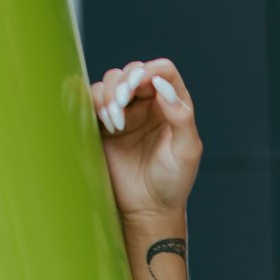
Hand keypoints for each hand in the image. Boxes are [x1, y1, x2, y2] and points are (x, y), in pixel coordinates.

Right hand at [89, 57, 202, 219]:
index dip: (152, 70)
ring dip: (109, 92)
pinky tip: (107, 123)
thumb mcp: (186, 151)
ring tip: (115, 120)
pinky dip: (95, 102)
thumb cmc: (172, 183)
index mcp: (172, 105)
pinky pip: (93, 99)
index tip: (144, 85)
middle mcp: (149, 104)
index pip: (163, 71)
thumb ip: (181, 117)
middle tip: (123, 101)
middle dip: (126, 80)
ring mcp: (125, 113)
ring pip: (111, 80)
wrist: (147, 209)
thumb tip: (162, 86)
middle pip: (134, 71)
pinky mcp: (104, 124)